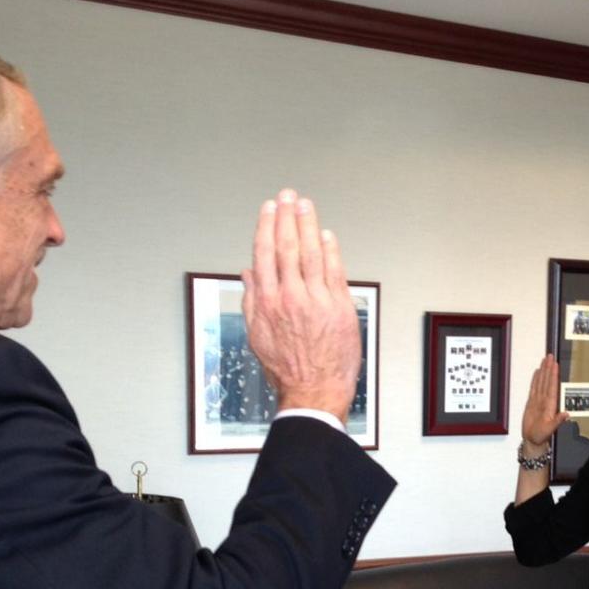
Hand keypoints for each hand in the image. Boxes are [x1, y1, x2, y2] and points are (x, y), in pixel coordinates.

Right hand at [242, 189, 359, 423]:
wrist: (314, 391)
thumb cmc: (287, 370)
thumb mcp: (257, 336)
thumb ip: (251, 301)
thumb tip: (248, 274)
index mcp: (268, 302)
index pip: (265, 253)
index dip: (267, 226)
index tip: (269, 209)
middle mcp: (291, 297)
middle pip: (288, 246)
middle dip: (288, 216)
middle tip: (289, 197)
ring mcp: (317, 301)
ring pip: (312, 253)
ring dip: (309, 225)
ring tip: (306, 206)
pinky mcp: (339, 308)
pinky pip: (335, 271)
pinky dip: (331, 250)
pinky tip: (327, 235)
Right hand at [521, 354, 568, 449]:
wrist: (532, 440)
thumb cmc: (541, 436)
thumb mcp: (550, 429)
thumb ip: (558, 421)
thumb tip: (566, 414)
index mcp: (550, 405)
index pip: (552, 386)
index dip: (553, 375)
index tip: (554, 365)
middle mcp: (545, 400)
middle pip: (547, 381)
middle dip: (549, 368)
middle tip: (550, 356)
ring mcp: (539, 401)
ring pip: (541, 382)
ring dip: (544, 371)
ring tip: (545, 360)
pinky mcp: (532, 403)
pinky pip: (534, 388)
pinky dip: (536, 380)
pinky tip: (537, 373)